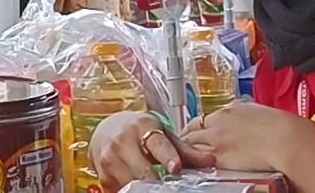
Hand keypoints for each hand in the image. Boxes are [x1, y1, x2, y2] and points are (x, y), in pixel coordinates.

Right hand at [91, 111, 213, 187]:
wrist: (106, 129)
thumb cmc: (139, 131)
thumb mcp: (162, 135)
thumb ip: (186, 150)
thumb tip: (211, 161)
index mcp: (142, 127)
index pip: (157, 144)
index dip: (168, 157)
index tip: (177, 168)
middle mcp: (122, 142)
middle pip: (143, 172)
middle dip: (158, 183)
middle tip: (170, 188)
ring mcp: (110, 159)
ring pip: (132, 185)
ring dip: (145, 189)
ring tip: (156, 187)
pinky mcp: (103, 174)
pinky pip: (122, 190)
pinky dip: (132, 191)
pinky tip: (139, 187)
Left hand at [181, 102, 314, 172]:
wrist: (287, 141)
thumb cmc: (283, 128)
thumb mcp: (258, 111)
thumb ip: (244, 112)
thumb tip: (244, 112)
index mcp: (228, 111)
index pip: (202, 118)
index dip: (196, 126)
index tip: (195, 132)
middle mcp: (218, 124)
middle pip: (191, 130)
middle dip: (186, 136)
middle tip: (183, 144)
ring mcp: (215, 141)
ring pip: (189, 144)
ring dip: (186, 148)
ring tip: (184, 155)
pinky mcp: (217, 159)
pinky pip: (196, 159)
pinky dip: (192, 160)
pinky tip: (191, 164)